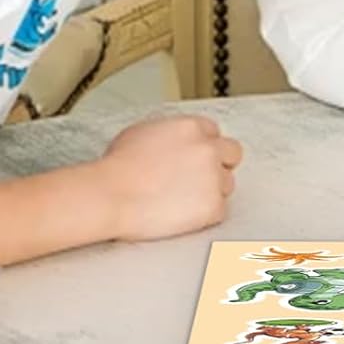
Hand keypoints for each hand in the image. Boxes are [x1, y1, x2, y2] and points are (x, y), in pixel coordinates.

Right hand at [98, 116, 242, 240]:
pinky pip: (220, 211)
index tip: (195, 159)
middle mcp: (208, 149)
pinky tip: (182, 215)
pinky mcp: (213, 206)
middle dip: (218, 165)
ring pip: (226, 184)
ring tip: (181, 200)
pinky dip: (204, 215)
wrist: (111, 195)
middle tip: (197, 179)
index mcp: (192, 127)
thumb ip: (169, 132)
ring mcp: (213, 178)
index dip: (203, 147)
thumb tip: (174, 142)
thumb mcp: (142, 132)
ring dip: (210, 191)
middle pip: (232, 154)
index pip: (214, 133)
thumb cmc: (117, 168)